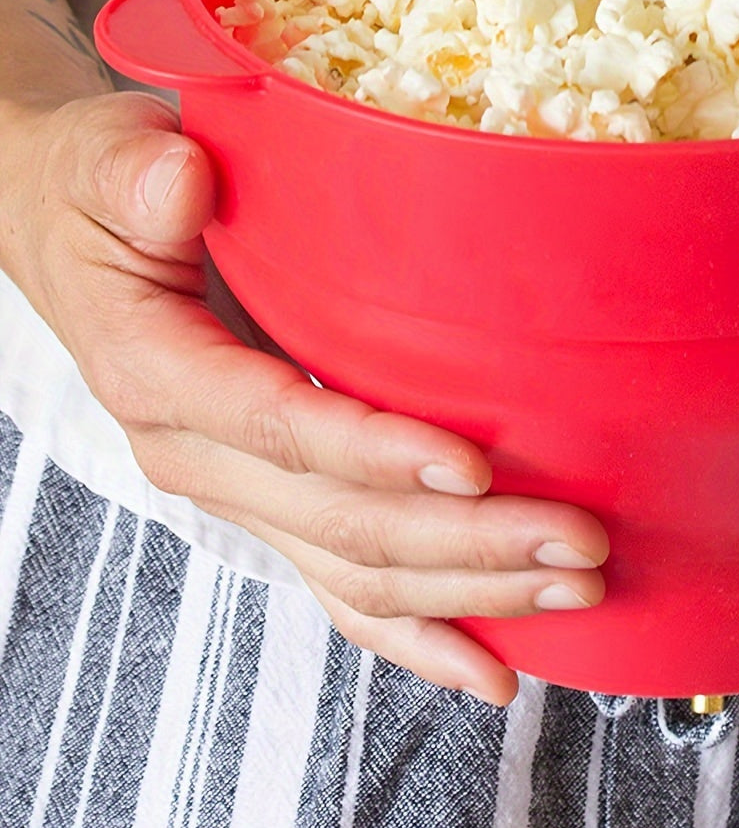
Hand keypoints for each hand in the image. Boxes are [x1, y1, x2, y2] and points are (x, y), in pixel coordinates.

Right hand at [0, 90, 608, 703]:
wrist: (70, 233)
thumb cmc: (102, 195)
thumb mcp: (106, 164)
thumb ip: (140, 177)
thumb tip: (183, 175)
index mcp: (162, 374)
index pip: (281, 428)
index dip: (376, 453)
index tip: (475, 465)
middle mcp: (199, 453)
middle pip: (343, 522)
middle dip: (467, 542)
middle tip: (578, 541)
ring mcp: (240, 491)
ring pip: (357, 571)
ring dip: (470, 590)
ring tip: (574, 588)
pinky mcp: (274, 502)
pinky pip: (343, 588)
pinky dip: (417, 631)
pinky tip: (491, 663)